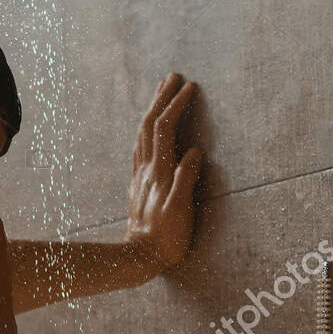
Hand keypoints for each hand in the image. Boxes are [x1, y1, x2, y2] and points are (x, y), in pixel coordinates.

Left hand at [126, 72, 202, 274]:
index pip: (165, 128)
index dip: (176, 105)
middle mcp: (146, 169)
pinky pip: (138, 147)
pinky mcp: (138, 184)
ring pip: (141, 133)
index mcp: (159, 172)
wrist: (139, 257)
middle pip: (149, 124)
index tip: (190, 86)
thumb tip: (194, 151)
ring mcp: (139, 176)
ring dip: (152, 109)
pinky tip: (148, 128)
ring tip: (162, 92)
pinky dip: (145, 129)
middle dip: (161, 98)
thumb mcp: (181, 211)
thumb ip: (186, 179)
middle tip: (173, 76)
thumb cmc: (165, 239)